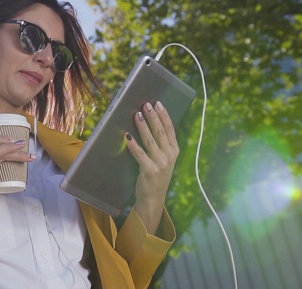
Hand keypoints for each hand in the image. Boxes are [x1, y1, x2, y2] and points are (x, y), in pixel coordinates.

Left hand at [126, 101, 178, 233]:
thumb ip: (161, 144)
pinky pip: (140, 154)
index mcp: (174, 151)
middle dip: (153, 117)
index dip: (164, 115)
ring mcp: (160, 163)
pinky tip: (127, 136)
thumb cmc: (156, 175)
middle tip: (146, 105)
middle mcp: (169, 155)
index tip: (157, 104)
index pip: (170, 129)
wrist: (154, 198)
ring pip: (150, 140)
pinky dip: (133, 145)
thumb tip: (150, 124)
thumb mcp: (164, 159)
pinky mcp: (149, 170)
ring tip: (137, 115)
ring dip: (143, 126)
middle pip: (160, 132)